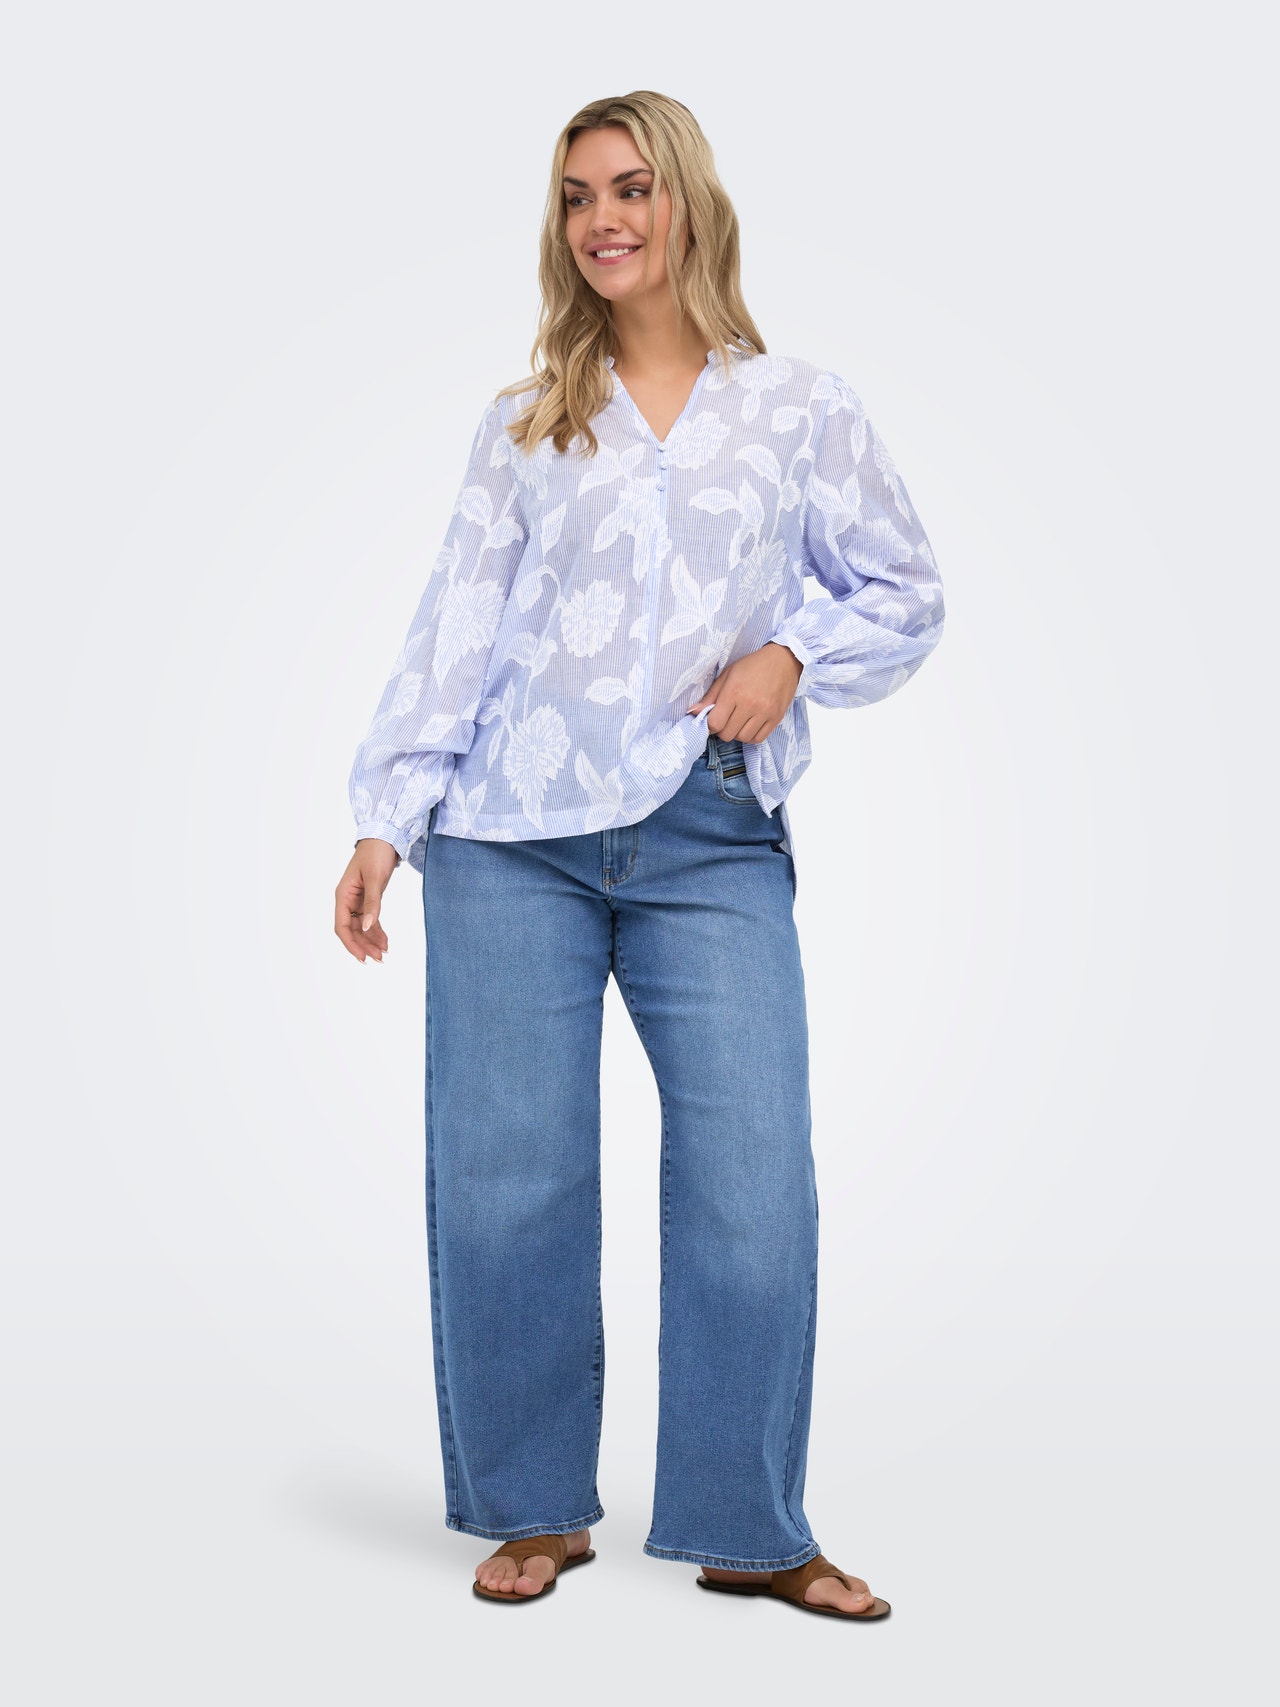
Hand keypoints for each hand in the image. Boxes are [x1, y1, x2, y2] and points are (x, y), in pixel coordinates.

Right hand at [335, 838, 399, 962]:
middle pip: (352, 930)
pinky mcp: (368, 899)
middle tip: (379, 959)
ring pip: (361, 927)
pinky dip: (377, 931)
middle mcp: (347, 900)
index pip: (342, 926)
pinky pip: (370, 920)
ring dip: (371, 941)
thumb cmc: (376, 854)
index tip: (363, 957)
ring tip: (383, 954)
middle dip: (363, 945)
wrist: (384, 838)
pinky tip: (385, 942)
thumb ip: (373, 903)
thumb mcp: (375, 879)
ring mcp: (357, 900)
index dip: (351, 943)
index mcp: (343, 895)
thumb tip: (369, 927)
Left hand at [687, 642, 802, 741]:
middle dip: (723, 729)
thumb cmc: (752, 666)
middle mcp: (750, 704)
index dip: (710, 724)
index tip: (713, 718)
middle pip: (727, 734)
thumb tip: (692, 712)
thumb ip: (710, 696)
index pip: (715, 723)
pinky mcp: (776, 718)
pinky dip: (751, 736)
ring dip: (737, 733)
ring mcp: (765, 712)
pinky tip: (750, 725)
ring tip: (739, 721)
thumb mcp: (727, 675)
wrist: (784, 661)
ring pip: (743, 738)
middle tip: (726, 719)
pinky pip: (758, 739)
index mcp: (734, 691)